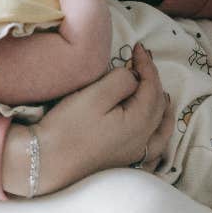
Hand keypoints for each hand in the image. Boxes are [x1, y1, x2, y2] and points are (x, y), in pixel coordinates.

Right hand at [1, 43, 174, 195]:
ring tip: (162, 96)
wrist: (48, 161)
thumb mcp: (94, 95)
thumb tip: (133, 77)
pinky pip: (153, 152)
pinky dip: (159, 137)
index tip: (137, 47)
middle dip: (154, 80)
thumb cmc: (69, 126)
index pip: (151, 86)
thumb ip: (121, 81)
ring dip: (163, 110)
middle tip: (143, 62)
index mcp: (138, 123)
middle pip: (159, 106)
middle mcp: (142, 142)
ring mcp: (134, 157)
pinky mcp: (124, 165)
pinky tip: (154, 135)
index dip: (147, 64)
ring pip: (161, 131)